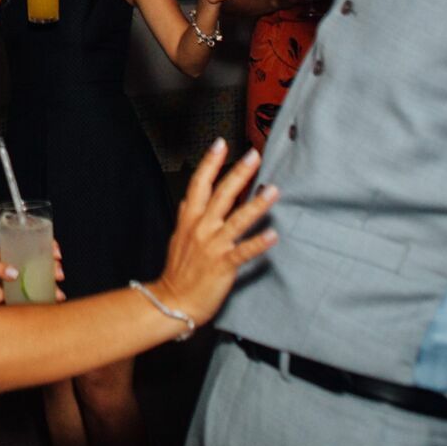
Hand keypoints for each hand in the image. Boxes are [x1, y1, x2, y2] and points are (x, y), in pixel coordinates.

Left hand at [0, 243, 64, 306]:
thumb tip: (14, 271)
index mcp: (14, 253)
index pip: (34, 244)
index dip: (48, 245)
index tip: (56, 252)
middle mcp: (22, 265)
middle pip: (43, 262)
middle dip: (55, 267)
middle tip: (58, 274)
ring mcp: (24, 280)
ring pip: (44, 279)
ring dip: (53, 284)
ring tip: (58, 292)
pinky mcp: (23, 295)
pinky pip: (39, 294)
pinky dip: (49, 297)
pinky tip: (55, 300)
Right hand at [152, 139, 277, 327]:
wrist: (172, 302)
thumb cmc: (178, 272)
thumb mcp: (178, 237)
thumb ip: (186, 216)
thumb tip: (189, 198)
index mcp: (189, 219)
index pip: (199, 184)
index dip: (210, 163)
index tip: (221, 143)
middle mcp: (201, 228)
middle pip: (221, 194)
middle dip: (238, 173)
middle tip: (254, 155)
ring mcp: (213, 246)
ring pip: (237, 220)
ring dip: (256, 204)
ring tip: (273, 190)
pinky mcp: (223, 265)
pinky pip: (244, 252)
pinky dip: (258, 243)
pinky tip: (273, 234)